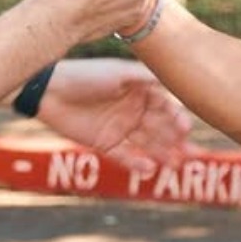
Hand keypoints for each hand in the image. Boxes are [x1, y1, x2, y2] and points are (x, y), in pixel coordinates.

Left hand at [37, 58, 192, 174]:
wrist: (49, 90)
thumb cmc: (86, 76)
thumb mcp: (119, 73)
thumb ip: (146, 78)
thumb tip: (173, 83)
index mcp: (140, 92)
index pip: (166, 107)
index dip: (177, 118)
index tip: (186, 128)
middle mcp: (134, 110)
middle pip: (161, 129)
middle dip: (176, 141)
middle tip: (191, 154)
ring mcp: (120, 128)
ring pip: (147, 145)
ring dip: (163, 154)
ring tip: (175, 165)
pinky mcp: (104, 144)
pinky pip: (125, 157)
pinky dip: (137, 163)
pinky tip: (150, 169)